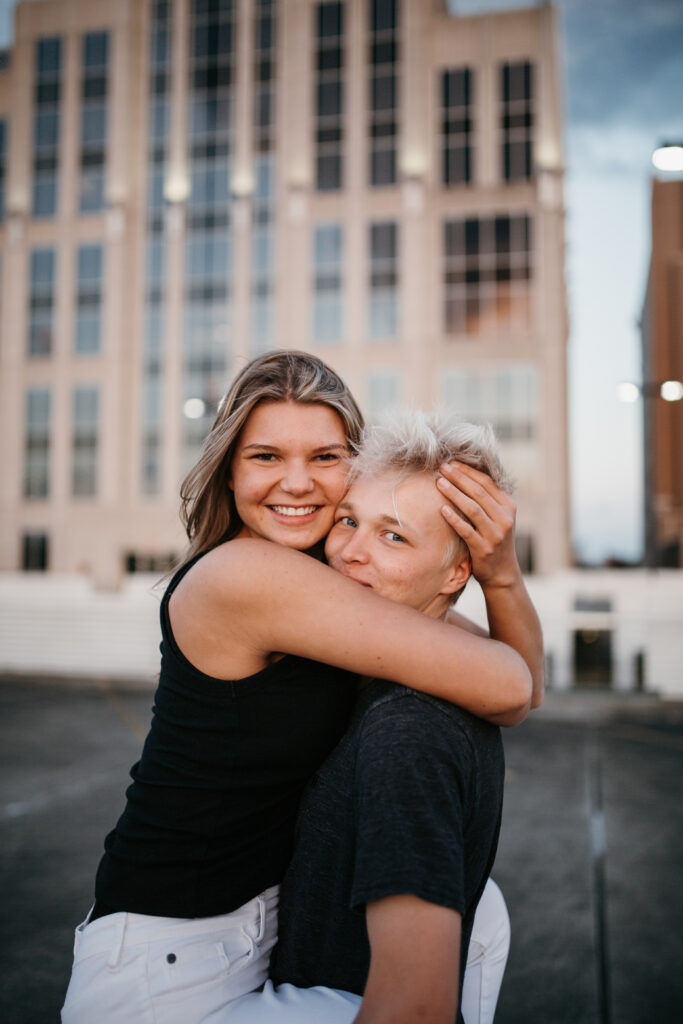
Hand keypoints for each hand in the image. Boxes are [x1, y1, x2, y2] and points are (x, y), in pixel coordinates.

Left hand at [436, 462, 520, 588]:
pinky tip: (442, 509)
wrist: (502, 572)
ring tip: (439, 483)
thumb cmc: (495, 538)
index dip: (467, 471)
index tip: (451, 463)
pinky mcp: (484, 549)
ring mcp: (495, 534)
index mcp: (508, 506)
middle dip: (459, 478)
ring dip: (454, 494)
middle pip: (478, 492)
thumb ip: (488, 499)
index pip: (487, 482)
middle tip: (442, 468)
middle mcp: (505, 518)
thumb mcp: (498, 517)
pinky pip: (466, 530)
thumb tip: (464, 473)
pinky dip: (454, 519)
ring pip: (472, 509)